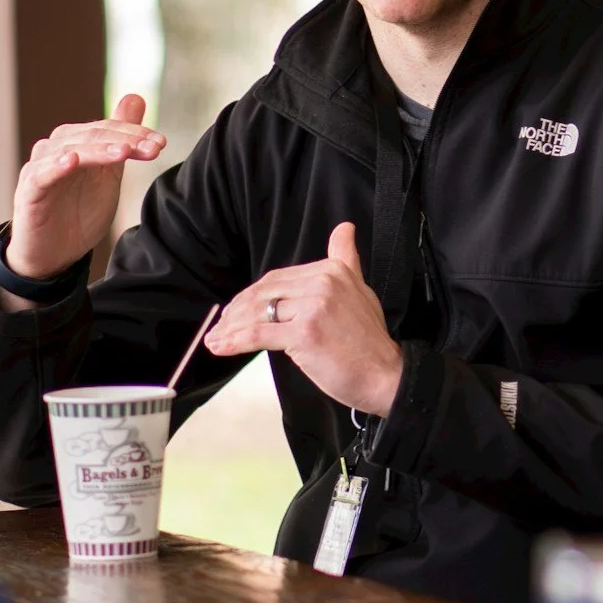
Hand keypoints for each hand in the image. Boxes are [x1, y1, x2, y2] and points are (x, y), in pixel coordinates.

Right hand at [7, 93, 165, 278]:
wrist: (54, 253)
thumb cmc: (79, 210)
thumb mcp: (108, 173)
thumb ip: (121, 138)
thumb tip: (135, 97)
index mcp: (77, 142)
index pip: (108, 129)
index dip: (136, 133)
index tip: (162, 143)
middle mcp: (56, 148)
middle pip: (93, 136)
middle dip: (126, 140)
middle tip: (154, 148)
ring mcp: (40, 167)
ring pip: (71, 150)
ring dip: (99, 149)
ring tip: (123, 152)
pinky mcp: (29, 190)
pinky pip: (41, 174)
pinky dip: (56, 165)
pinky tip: (72, 161)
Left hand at [206, 222, 404, 416]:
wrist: (385, 375)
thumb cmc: (368, 341)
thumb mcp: (360, 290)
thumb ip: (346, 259)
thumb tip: (344, 228)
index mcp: (332, 270)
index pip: (278, 278)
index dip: (252, 295)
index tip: (237, 310)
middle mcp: (323, 282)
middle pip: (264, 293)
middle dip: (236, 311)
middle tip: (221, 327)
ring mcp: (314, 307)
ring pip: (258, 312)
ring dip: (230, 327)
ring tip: (217, 339)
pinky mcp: (305, 333)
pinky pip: (259, 334)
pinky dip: (235, 341)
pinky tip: (221, 347)